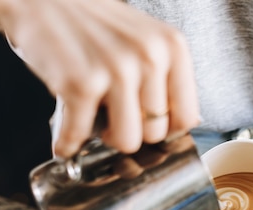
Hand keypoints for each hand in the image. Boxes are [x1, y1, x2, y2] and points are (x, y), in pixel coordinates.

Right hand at [0, 0, 199, 156]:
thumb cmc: (92, 23)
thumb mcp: (144, 41)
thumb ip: (164, 78)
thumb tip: (180, 126)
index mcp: (172, 47)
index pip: (187, 117)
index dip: (164, 128)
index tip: (146, 124)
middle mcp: (150, 56)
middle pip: (156, 133)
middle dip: (132, 130)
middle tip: (112, 115)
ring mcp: (117, 70)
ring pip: (127, 140)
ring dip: (105, 137)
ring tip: (93, 119)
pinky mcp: (81, 83)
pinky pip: (81, 135)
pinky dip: (68, 142)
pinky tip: (66, 136)